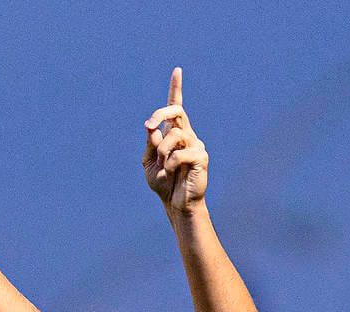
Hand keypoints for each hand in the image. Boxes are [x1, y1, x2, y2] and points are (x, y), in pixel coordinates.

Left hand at [142, 68, 206, 212]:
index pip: (176, 107)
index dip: (176, 88)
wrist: (177, 204)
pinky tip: (170, 173)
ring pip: (175, 134)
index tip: (177, 70)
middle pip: (177, 111)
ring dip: (162, 149)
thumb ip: (151, 143)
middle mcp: (187, 135)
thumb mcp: (149, 162)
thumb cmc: (163, 183)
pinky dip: (169, 163)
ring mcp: (196, 145)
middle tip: (149, 125)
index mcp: (175, 134)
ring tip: (162, 166)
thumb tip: (151, 126)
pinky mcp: (201, 158)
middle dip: (160, 113)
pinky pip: (180, 153)